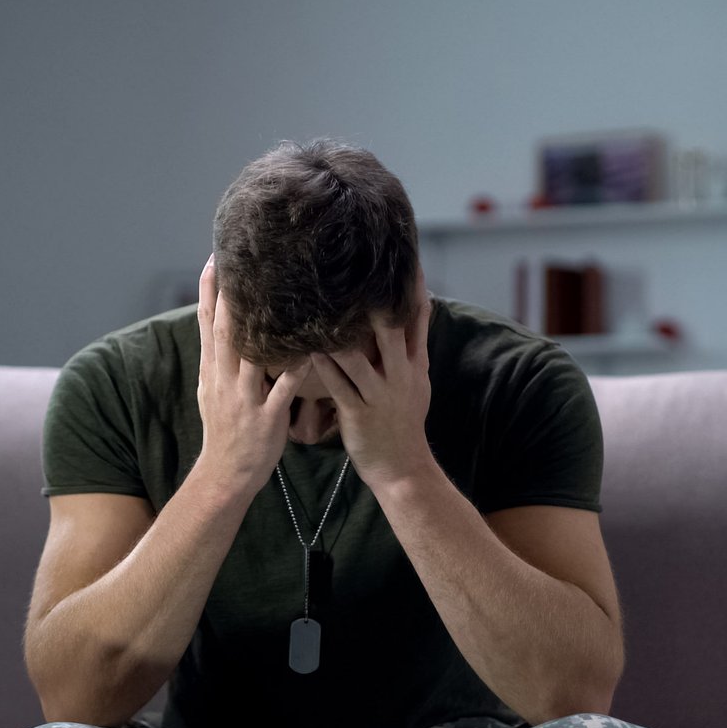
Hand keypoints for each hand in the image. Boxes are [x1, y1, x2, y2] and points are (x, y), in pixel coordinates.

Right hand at [194, 256, 308, 494]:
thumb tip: (217, 328)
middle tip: (240, 261)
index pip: (207, 324)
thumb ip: (218, 359)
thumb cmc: (225, 431)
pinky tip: (310, 350)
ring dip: (261, 325)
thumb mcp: (212, 391)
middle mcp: (225, 380)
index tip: (214, 259)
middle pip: (225, 331)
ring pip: (252, 355)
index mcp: (212, 371)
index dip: (210, 291)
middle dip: (230, 295)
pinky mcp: (266, 418)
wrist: (225, 475)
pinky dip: (295, 369)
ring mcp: (245, 399)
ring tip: (276, 292)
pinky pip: (283, 389)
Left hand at [310, 273, 436, 490]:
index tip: (407, 258)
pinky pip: (337, 385)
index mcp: (415, 367)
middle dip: (377, 302)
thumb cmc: (404, 424)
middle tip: (358, 271)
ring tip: (317, 307)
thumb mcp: (418, 384)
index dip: (414, 289)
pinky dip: (322, 367)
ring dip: (337, 333)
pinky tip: (307, 349)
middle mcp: (400, 377)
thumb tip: (416, 312)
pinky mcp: (358, 413)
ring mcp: (379, 395)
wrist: (403, 469)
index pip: (419, 320)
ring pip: (357, 358)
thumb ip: (414, 349)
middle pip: (392, 332)